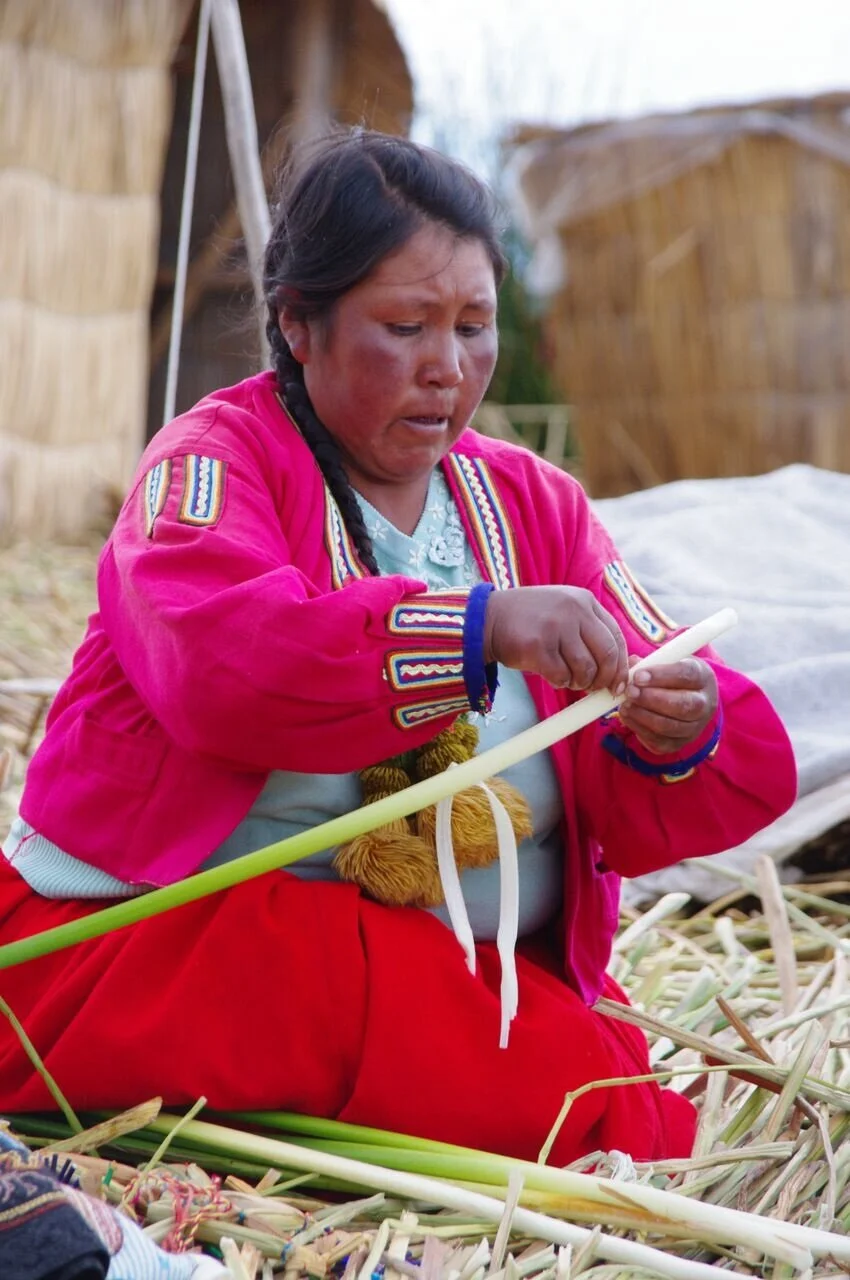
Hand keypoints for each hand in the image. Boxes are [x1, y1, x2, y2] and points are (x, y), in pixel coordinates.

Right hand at [483, 586, 628, 693]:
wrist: (487, 620)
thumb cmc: (529, 622)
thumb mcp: (563, 612)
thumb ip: (589, 631)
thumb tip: (617, 669)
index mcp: (584, 601)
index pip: (617, 637)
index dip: (622, 665)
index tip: (618, 684)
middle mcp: (574, 610)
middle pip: (607, 654)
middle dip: (606, 679)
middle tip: (597, 690)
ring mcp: (556, 627)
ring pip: (586, 669)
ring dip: (580, 682)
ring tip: (568, 679)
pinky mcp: (537, 646)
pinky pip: (562, 677)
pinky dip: (560, 682)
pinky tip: (551, 675)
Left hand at [618, 657, 717, 754]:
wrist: (689, 700)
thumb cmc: (675, 677)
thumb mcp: (668, 662)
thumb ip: (650, 662)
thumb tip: (632, 664)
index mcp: (703, 677)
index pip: (687, 675)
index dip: (661, 675)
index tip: (638, 675)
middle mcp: (705, 705)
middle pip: (683, 705)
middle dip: (652, 699)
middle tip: (630, 691)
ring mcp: (694, 727)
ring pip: (670, 726)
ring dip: (643, 716)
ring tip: (626, 704)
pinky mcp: (680, 743)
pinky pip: (659, 741)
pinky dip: (639, 729)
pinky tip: (627, 716)